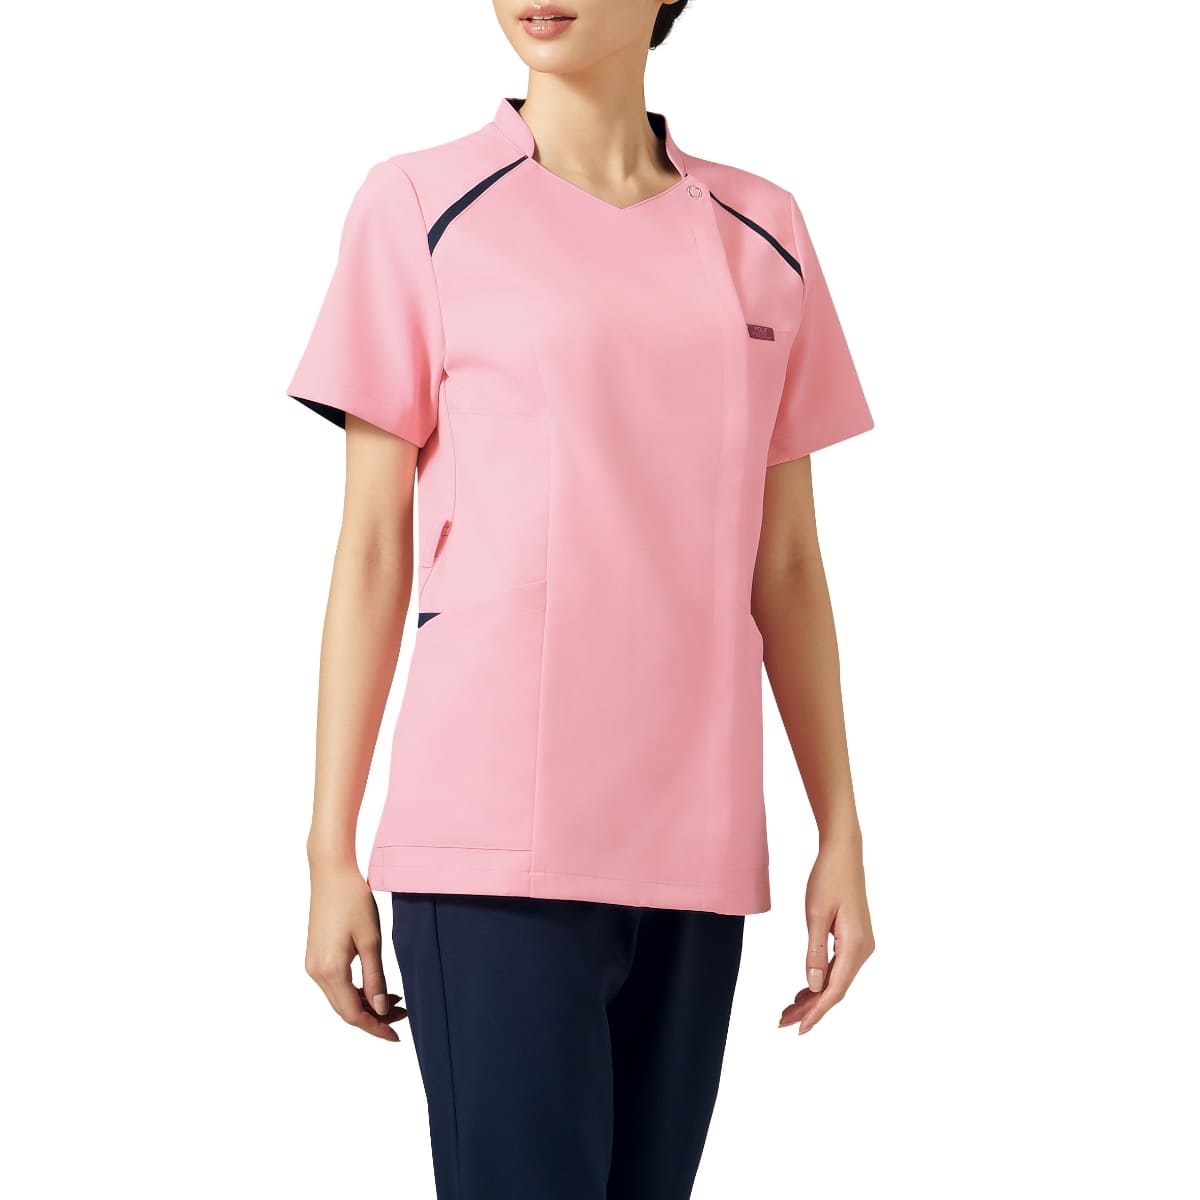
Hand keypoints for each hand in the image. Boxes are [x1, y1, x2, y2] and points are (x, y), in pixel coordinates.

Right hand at [305, 858, 406, 1040]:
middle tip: (403, 1015)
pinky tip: (376, 986)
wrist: (331, 872)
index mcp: (329, 970)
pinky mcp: (315, 956)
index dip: (375, 1028)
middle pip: (345, 1009)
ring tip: (396, 999)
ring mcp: (313, 965)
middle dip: (374, 1017)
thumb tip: (381, 1009)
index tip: (397, 1035)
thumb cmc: (354, 900)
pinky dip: (356, 991)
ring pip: (340, 998)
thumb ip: (375, 978)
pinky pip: (335, 985)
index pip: (353, 1014)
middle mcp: (316, 972)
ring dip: (366, 1004)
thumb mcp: (371, 940)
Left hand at [779, 837, 874, 1035]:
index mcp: (856, 946)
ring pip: (836, 980)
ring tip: (789, 1010)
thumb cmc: (829, 878)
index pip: (835, 990)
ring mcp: (860, 945)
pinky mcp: (854, 939)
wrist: (844, 853)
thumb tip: (814, 986)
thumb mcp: (816, 914)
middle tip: (783, 1022)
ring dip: (814, 996)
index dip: (817, 1012)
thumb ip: (815, 952)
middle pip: (836, 989)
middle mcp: (863, 950)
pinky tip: (805, 990)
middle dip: (810, 1008)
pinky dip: (820, 981)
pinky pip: (838, 968)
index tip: (799, 1028)